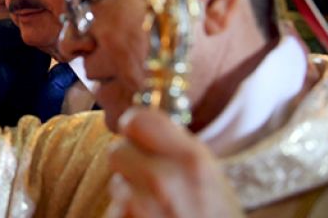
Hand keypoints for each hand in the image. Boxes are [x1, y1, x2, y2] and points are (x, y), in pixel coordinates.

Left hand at [106, 108, 242, 217]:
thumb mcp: (212, 180)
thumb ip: (180, 149)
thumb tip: (142, 122)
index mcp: (193, 161)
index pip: (139, 119)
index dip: (135, 125)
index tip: (138, 133)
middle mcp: (165, 181)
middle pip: (117, 151)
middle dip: (128, 163)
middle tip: (147, 178)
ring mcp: (143, 209)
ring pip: (115, 184)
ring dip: (128, 195)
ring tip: (156, 209)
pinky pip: (115, 212)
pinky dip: (125, 217)